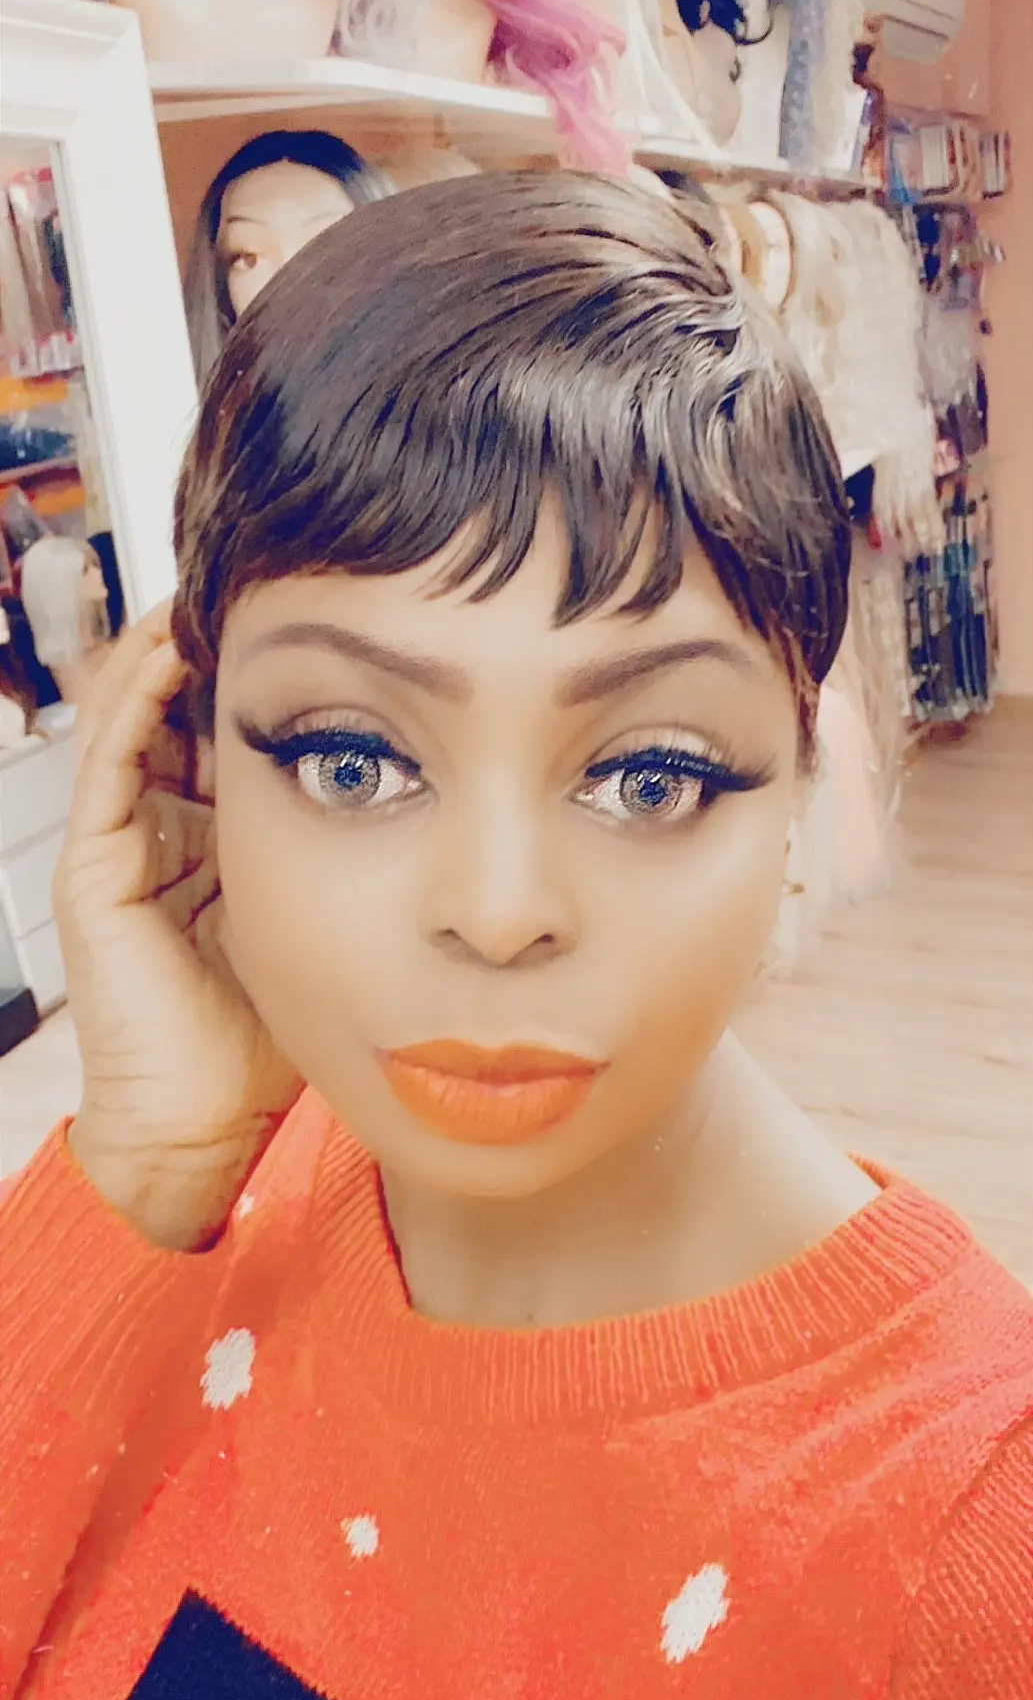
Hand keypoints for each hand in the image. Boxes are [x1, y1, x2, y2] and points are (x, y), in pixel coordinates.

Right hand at [58, 605, 301, 1249]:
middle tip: (267, 570)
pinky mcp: (92, 868)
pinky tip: (176, 642)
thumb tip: (435, 789)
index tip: (326, 609)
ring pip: (138, 713)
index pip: (233, 729)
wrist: (212, 1129)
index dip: (271, 669)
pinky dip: (137, 695)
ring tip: (218, 579)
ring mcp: (118, 844)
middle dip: (223, 640)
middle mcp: (160, 831)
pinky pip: (111, 758)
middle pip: (183, 707)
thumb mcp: (331, 917)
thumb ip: (356, 856)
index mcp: (214, 840)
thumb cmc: (275, 1037)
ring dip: (173, 643)